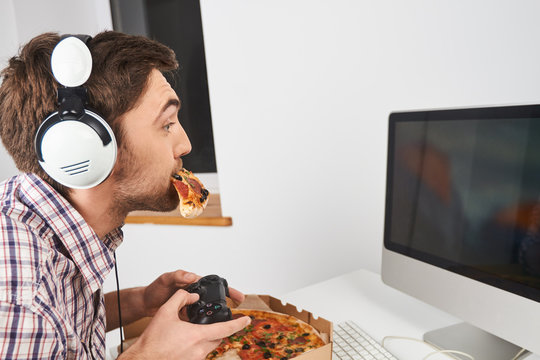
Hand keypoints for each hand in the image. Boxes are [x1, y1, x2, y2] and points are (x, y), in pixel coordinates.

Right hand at [120, 290, 250, 359]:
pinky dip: (196, 346)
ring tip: (189, 333)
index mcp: (197, 336)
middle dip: (218, 329)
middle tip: (211, 322)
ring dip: (205, 338)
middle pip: (218, 338)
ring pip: (209, 346)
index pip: (226, 329)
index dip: (239, 323)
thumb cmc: (152, 340)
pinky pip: (200, 354)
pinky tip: (183, 343)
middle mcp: (199, 350)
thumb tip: (191, 295)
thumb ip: (181, 298)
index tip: (247, 320)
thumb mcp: (165, 312)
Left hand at [141, 270, 244, 316]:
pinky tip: (210, 331)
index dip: (229, 291)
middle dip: (228, 305)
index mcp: (194, 283)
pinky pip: (199, 321)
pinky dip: (205, 325)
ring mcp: (191, 306)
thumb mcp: (166, 279)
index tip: (239, 297)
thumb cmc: (154, 289)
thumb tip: (192, 276)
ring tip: (228, 323)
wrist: (145, 303)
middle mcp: (195, 294)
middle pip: (215, 300)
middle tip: (239, 313)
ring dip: (217, 317)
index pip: (215, 286)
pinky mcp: (187, 317)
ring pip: (208, 311)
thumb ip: (178, 276)